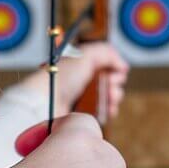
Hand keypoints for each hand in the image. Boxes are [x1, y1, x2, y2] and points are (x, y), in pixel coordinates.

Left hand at [13, 41, 129, 120]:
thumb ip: (107, 53)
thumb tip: (122, 65)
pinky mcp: (84, 114)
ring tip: (110, 97)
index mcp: (81, 64)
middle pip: (110, 80)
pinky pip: (104, 112)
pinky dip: (110, 109)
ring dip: (115, 96)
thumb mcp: (86, 55)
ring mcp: (84, 98)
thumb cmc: (60, 78)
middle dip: (116, 82)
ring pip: (109, 96)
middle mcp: (83, 80)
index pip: (105, 63)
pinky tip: (109, 108)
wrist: (46, 102)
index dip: (114, 67)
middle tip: (111, 84)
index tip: (116, 70)